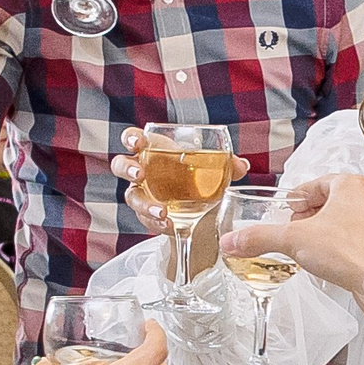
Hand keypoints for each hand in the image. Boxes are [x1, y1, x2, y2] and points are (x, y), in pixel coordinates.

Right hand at [110, 127, 252, 230]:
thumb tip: (242, 166)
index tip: (137, 143)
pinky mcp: (147, 215)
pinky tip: (170, 225)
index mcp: (154, 151)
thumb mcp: (214, 171)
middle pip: (121, 165)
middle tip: (140, 175)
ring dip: (144, 204)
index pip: (133, 139)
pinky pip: (145, 219)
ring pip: (131, 197)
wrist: (202, 212)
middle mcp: (142, 171)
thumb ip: (227, 166)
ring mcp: (142, 194)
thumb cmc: (199, 180)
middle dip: (127, 169)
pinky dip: (157, 223)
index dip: (131, 139)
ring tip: (162, 212)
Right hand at [218, 174, 363, 331]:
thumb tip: (233, 240)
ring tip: (310, 248)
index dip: (296, 201)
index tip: (285, 213)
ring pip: (346, 221)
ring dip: (326, 232)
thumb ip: (260, 238)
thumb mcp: (293, 241)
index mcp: (352, 184)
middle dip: (310, 217)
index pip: (315, 185)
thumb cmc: (351, 254)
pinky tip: (332, 263)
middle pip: (331, 201)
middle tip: (295, 231)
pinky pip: (359, 240)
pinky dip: (343, 248)